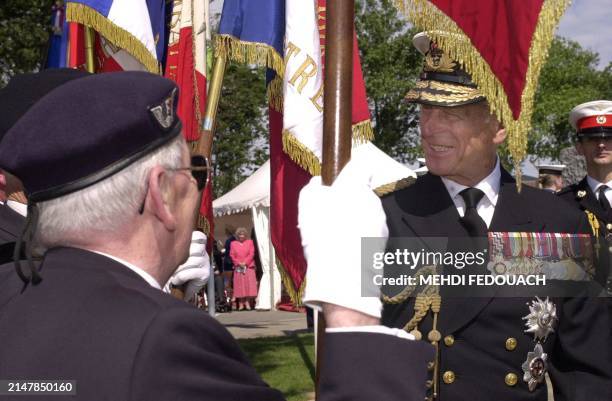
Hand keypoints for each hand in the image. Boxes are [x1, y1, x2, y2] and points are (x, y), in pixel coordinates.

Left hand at [165, 231, 209, 289]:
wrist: (177, 291)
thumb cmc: (173, 272)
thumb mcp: (175, 256)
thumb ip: (176, 247)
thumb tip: (169, 235)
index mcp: (198, 247)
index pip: (199, 236)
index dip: (190, 239)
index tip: (180, 247)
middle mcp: (204, 254)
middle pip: (195, 247)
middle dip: (182, 256)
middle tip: (174, 264)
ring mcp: (206, 264)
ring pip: (191, 260)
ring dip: (179, 269)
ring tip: (174, 274)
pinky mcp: (205, 275)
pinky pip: (190, 272)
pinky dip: (180, 277)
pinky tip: (177, 281)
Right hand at [298, 154, 388, 321]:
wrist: (341, 273)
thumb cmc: (322, 233)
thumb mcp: (306, 202)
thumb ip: (314, 186)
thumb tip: (320, 181)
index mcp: (355, 185)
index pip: (361, 165)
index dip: (352, 169)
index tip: (342, 178)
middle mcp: (372, 199)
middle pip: (362, 192)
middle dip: (350, 199)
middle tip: (332, 213)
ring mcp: (380, 220)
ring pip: (366, 212)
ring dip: (356, 219)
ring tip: (337, 235)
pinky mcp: (383, 240)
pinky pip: (370, 231)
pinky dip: (361, 236)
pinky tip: (346, 247)